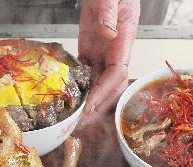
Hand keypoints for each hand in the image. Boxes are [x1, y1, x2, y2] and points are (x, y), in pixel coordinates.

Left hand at [77, 0, 140, 127]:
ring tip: (73, 120)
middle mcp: (115, 49)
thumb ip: (108, 14)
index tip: (90, 107)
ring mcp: (103, 50)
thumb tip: (108, 35)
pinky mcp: (91, 47)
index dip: (104, 93)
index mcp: (124, 39)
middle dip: (97, 107)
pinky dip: (79, 88)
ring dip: (88, 102)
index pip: (117, 74)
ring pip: (99, 83)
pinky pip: (87, 72)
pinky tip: (69, 99)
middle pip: (111, 87)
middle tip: (78, 124)